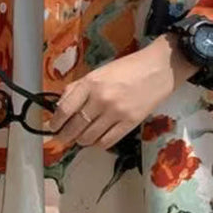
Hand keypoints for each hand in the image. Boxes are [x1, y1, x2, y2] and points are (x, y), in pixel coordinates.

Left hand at [48, 33, 200, 149]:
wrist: (158, 69)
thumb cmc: (127, 68)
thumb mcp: (98, 72)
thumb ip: (78, 88)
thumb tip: (61, 106)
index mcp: (91, 83)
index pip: (65, 109)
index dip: (55, 122)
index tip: (53, 127)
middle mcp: (101, 99)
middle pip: (75, 127)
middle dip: (65, 136)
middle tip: (63, 138)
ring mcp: (116, 113)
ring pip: (89, 138)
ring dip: (81, 141)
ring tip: (81, 137)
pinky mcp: (130, 123)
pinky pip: (106, 142)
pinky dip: (98, 143)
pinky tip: (97, 138)